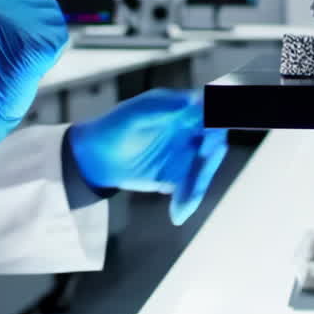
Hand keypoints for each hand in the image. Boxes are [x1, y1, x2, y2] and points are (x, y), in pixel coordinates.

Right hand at [0, 0, 67, 157]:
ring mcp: (10, 19)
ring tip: (23, 65)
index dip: (31, 13)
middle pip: (41, 1)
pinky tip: (29, 72)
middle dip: (43, 27)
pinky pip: (58, 41)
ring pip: (53, 20)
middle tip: (27, 55)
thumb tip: (32, 8)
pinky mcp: (31, 41)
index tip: (25, 36)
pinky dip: (50, 59)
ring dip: (48, 43)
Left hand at [68, 89, 228, 224]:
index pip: (212, 112)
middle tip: (196, 181)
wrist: (96, 159)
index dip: (217, 124)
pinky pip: (192, 188)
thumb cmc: (113, 127)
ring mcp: (188, 154)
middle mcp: (192, 131)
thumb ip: (164, 107)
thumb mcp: (135, 114)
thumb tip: (196, 99)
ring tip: (182, 208)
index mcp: (184, 109)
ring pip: (204, 169)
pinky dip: (188, 200)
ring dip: (197, 188)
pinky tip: (178, 213)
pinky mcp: (181, 176)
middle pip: (213, 144)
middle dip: (207, 164)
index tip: (209, 141)